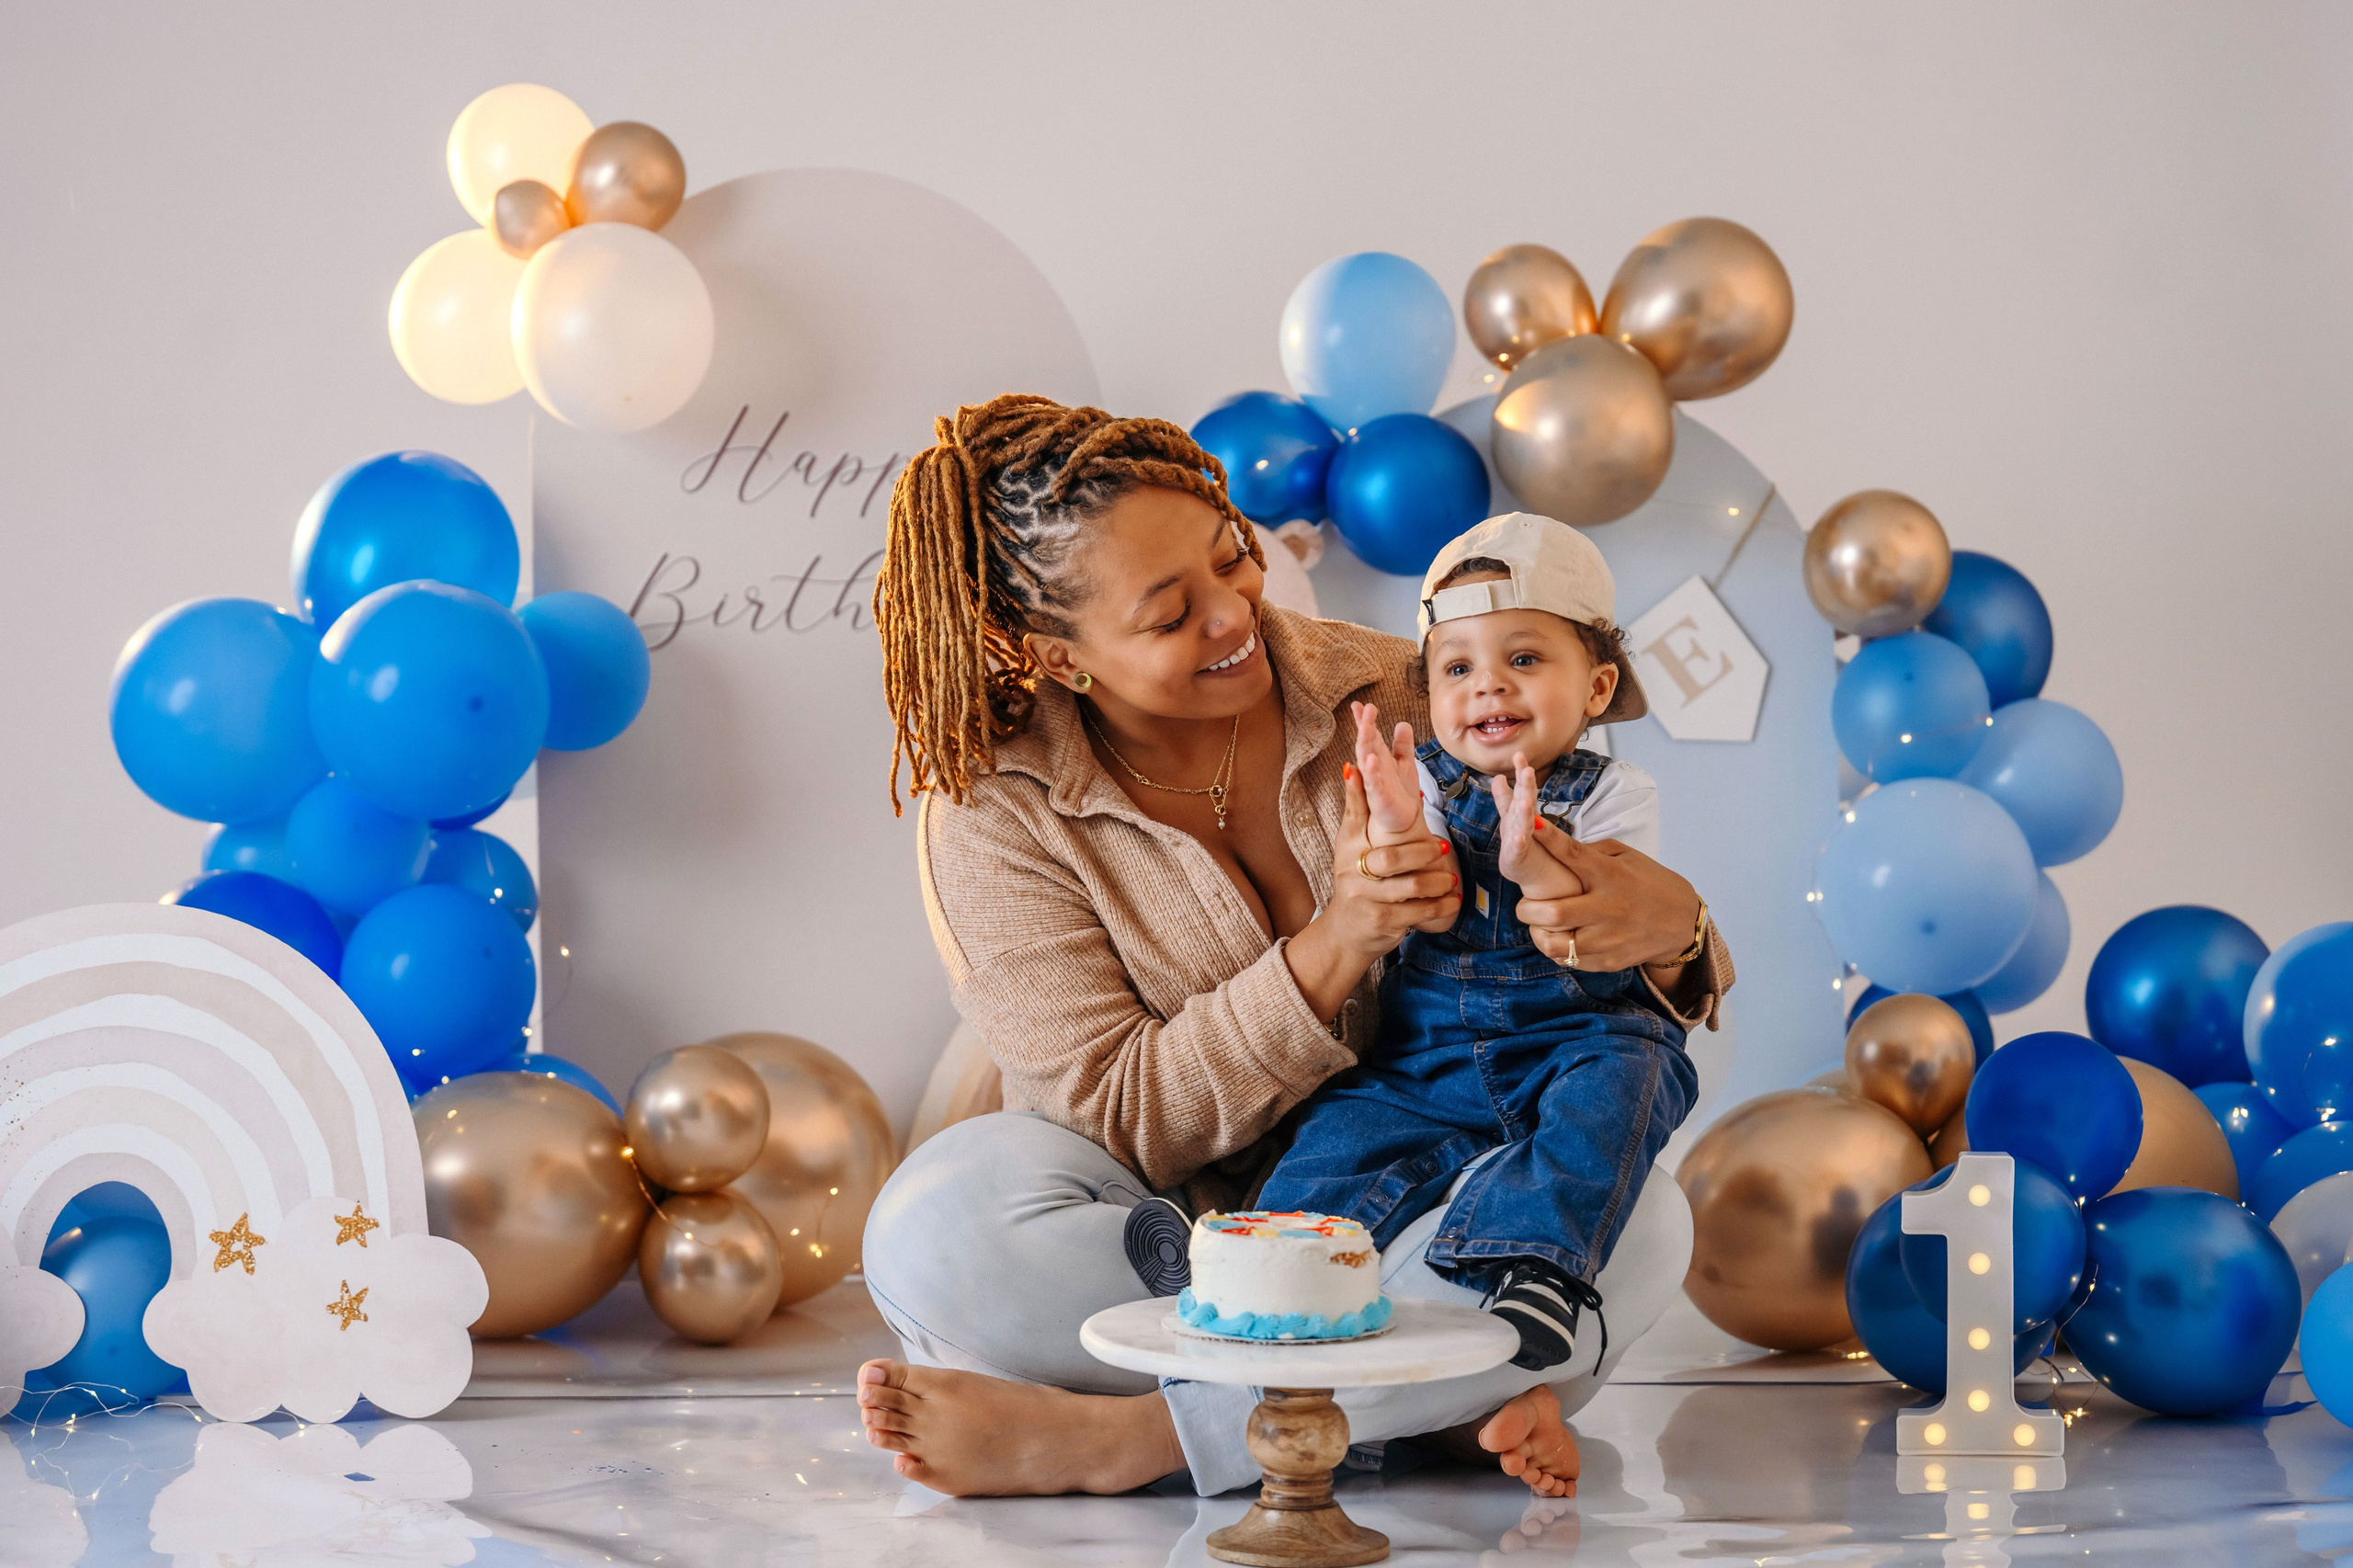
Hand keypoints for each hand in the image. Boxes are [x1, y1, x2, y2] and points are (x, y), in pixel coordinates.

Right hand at [1284, 764, 1459, 1020]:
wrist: (1345, 933)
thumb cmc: (1356, 881)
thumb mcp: (1351, 845)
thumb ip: (1358, 809)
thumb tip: (1353, 767)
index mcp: (1348, 846)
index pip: (1356, 814)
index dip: (1365, 791)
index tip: (1375, 768)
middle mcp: (1351, 871)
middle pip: (1392, 857)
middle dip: (1422, 852)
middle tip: (1443, 846)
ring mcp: (1366, 898)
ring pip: (1410, 887)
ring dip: (1436, 882)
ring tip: (1451, 879)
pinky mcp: (1382, 921)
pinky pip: (1418, 912)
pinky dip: (1439, 907)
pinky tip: (1452, 901)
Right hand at [1351, 701, 1424, 844]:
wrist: (1403, 821)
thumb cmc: (1400, 792)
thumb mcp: (1404, 763)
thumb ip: (1402, 744)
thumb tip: (1402, 723)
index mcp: (1379, 758)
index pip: (1370, 735)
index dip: (1364, 720)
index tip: (1359, 704)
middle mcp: (1374, 768)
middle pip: (1367, 743)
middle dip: (1365, 726)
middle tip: (1364, 708)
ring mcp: (1374, 782)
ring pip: (1367, 760)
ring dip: (1365, 743)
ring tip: (1365, 727)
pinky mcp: (1379, 798)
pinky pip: (1373, 784)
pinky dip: (1372, 772)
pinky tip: (1370, 760)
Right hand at [1490, 753, 1583, 902]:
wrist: (1546, 899)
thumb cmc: (1546, 864)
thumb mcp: (1537, 833)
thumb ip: (1523, 811)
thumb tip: (1508, 784)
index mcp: (1522, 824)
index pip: (1519, 796)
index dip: (1520, 776)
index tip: (1519, 756)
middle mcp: (1514, 834)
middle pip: (1517, 805)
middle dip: (1521, 784)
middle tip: (1523, 761)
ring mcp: (1514, 849)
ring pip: (1517, 824)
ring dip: (1520, 809)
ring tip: (1526, 796)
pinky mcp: (1517, 867)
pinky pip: (1516, 852)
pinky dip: (1517, 842)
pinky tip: (1520, 834)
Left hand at [1515, 836, 1699, 972]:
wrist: (1682, 923)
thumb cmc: (1649, 883)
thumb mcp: (1627, 857)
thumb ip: (1590, 852)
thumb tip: (1553, 846)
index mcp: (1611, 875)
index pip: (1573, 854)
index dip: (1548, 839)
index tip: (1530, 826)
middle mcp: (1609, 908)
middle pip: (1554, 912)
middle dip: (1527, 908)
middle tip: (1525, 904)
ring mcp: (1608, 939)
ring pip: (1555, 944)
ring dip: (1537, 933)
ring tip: (1538, 924)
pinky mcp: (1608, 961)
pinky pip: (1567, 960)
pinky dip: (1555, 949)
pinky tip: (1558, 937)